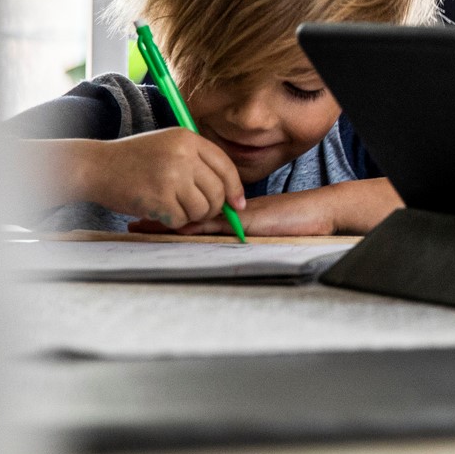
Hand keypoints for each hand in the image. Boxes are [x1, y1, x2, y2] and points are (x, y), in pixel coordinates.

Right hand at [76, 129, 244, 228]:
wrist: (96, 166)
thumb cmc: (132, 159)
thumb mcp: (168, 146)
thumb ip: (196, 162)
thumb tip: (229, 191)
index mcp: (188, 139)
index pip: (225, 166)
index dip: (234, 188)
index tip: (237, 204)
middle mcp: (183, 155)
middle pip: (217, 191)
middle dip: (212, 208)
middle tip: (198, 212)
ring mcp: (171, 176)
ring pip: (202, 208)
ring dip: (191, 216)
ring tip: (174, 208)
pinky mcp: (159, 197)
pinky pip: (181, 219)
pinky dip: (173, 221)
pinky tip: (160, 211)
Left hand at [136, 179, 402, 236]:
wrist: (322, 212)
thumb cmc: (299, 224)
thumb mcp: (265, 232)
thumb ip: (243, 235)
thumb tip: (222, 241)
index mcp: (234, 219)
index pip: (195, 217)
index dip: (170, 218)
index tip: (145, 221)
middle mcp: (231, 215)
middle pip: (188, 215)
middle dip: (160, 219)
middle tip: (132, 223)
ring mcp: (237, 217)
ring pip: (195, 217)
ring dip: (168, 221)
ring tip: (141, 224)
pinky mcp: (246, 222)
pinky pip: (215, 224)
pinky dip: (194, 225)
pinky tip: (176, 226)